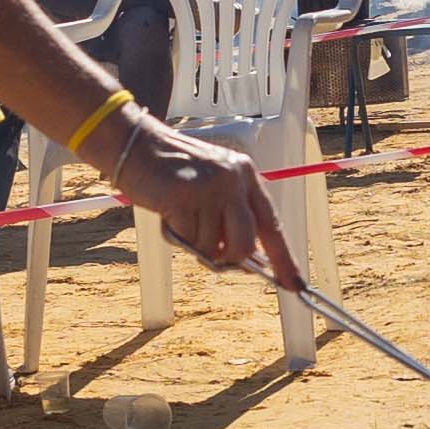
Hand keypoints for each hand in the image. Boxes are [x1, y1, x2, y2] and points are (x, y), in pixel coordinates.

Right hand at [97, 111, 302, 287]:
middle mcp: (233, 179)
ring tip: (179, 215)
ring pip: (212, 246)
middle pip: (245, 244)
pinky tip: (167, 212)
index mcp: (245, 175)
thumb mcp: (211, 185)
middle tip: (209, 250)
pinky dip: (175, 235)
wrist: (135, 144)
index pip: (272, 224)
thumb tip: (245, 262)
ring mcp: (209, 187)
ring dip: (193, 242)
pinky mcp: (184, 195)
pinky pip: (187, 239)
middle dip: (228, 258)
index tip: (294, 284)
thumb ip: (230, 217)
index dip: (284, 258)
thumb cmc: (171, 171)